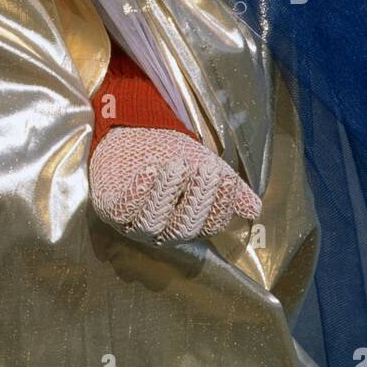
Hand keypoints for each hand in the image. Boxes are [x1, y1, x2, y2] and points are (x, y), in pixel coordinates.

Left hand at [89, 126, 261, 242]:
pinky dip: (138, 192)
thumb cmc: (169, 154)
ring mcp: (134, 223)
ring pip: (153, 221)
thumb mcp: (203, 165)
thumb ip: (228, 186)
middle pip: (184, 227)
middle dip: (197, 199)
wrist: (131, 134)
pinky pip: (124, 208)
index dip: (220, 204)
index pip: (210, 224)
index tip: (226, 178)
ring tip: (177, 166)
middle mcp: (162, 231)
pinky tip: (150, 170)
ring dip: (167, 194)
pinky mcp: (110, 208)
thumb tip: (255, 208)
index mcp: (188, 224)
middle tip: (206, 170)